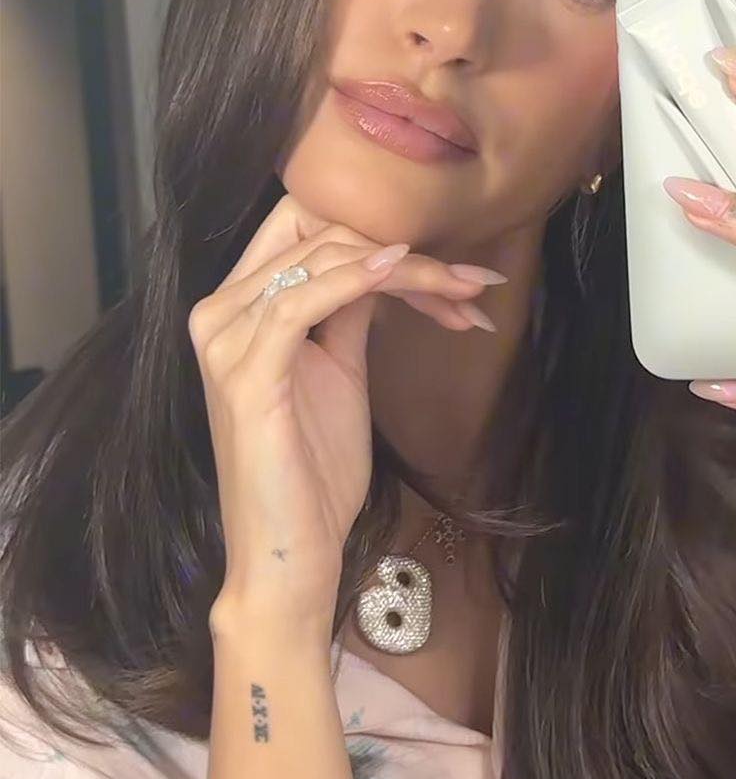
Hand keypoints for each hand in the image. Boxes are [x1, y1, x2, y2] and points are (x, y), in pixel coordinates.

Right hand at [188, 192, 505, 627]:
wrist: (292, 551)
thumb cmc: (313, 469)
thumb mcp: (336, 368)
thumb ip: (346, 309)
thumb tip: (383, 258)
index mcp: (236, 307)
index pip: (304, 227)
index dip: (380, 231)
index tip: (453, 267)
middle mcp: (219, 312)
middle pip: (318, 234)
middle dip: (406, 248)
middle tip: (474, 281)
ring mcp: (226, 340)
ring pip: (322, 260)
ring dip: (407, 267)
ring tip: (466, 287)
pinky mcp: (245, 373)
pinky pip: (303, 301)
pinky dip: (356, 279)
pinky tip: (402, 272)